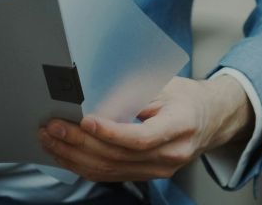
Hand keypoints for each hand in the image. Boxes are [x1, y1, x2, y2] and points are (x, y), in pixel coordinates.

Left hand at [38, 75, 252, 182]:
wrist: (211, 120)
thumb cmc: (188, 98)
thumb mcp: (168, 86)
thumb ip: (136, 93)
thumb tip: (96, 98)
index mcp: (181, 126)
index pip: (141, 138)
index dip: (110, 132)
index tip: (85, 120)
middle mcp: (171, 155)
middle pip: (117, 156)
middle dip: (79, 142)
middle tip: (54, 127)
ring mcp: (158, 170)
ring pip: (108, 170)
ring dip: (73, 156)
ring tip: (51, 139)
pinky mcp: (146, 176)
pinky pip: (109, 175)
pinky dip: (82, 164)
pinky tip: (65, 153)